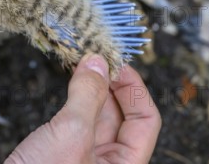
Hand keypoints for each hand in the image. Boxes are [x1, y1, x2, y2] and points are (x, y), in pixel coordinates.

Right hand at [6, 55, 160, 163]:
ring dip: (92, 86)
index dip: (134, 88)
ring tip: (83, 62)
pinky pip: (78, 119)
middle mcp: (109, 162)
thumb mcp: (71, 133)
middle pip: (123, 114)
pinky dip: (76, 96)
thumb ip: (88, 95)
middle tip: (96, 56)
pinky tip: (71, 80)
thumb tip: (97, 63)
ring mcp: (85, 157)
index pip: (145, 120)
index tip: (116, 63)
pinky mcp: (63, 152)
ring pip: (98, 115)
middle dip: (111, 83)